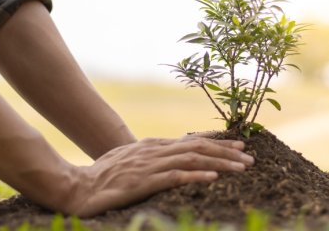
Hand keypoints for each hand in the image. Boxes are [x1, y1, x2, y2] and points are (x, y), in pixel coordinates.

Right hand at [59, 136, 253, 216]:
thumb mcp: (131, 160)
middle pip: (198, 147)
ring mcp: (149, 165)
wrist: (77, 187)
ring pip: (192, 159)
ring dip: (220, 162)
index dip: (218, 143)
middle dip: (227, 152)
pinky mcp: (142, 182)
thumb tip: (174, 157)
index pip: (192, 141)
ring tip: (242, 167)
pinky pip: (174, 177)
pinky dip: (195, 175)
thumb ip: (153, 157)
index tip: (239, 145)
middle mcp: (154, 151)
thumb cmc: (104, 175)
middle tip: (250, 157)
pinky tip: (213, 178)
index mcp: (153, 146)